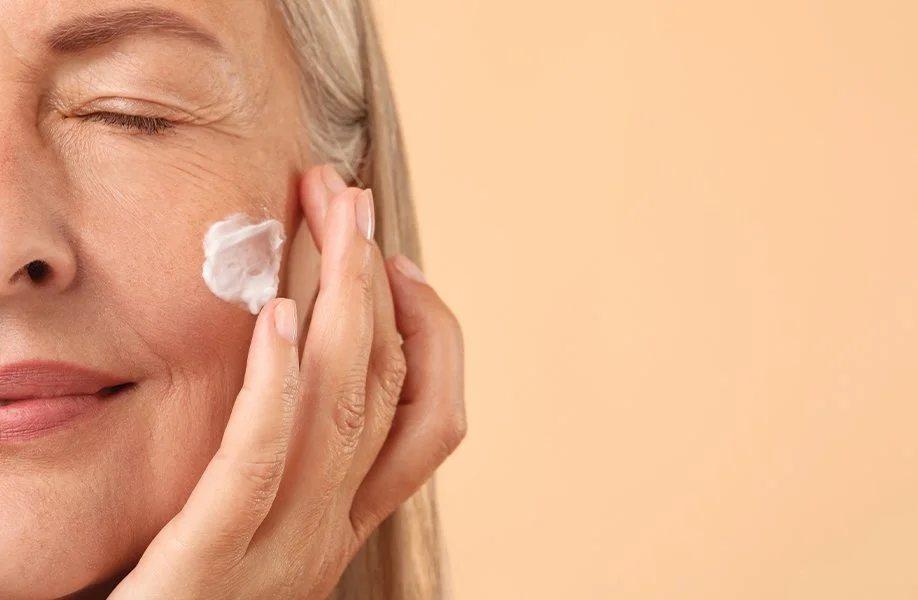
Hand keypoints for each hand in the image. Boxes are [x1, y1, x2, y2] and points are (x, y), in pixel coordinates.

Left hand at [108, 165, 465, 598]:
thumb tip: (295, 360)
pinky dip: (278, 385)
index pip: (427, 417)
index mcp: (344, 526)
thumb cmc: (182, 598)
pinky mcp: (206, 568)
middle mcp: (330, 538)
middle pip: (388, 390)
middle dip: (377, 282)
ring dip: (345, 302)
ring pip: (343, 412)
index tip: (391, 260)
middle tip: (353, 199)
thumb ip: (282, 459)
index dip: (425, 329)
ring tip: (334, 221)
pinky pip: (258, 465)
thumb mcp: (253, 526)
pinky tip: (281, 316)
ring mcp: (279, 556)